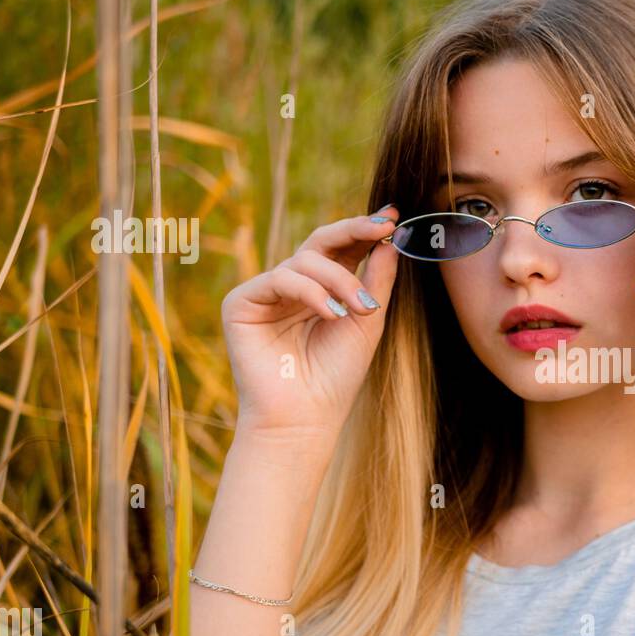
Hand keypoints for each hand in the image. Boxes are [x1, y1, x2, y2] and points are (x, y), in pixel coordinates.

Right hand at [221, 207, 400, 442]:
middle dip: (353, 232)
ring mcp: (265, 294)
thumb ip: (377, 279)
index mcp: (320, 291)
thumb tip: (390, 237)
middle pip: (320, 243)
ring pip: (305, 261)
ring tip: (362, 308)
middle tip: (382, 228)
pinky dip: (310, 292)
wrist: (305, 419)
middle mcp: (291, 287)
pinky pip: (280, 278)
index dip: (363, 230)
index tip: (393, 216)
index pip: (340, 250)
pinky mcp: (241, 303)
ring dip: (340, 280)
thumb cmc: (336, 376)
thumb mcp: (368, 321)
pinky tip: (332, 313)